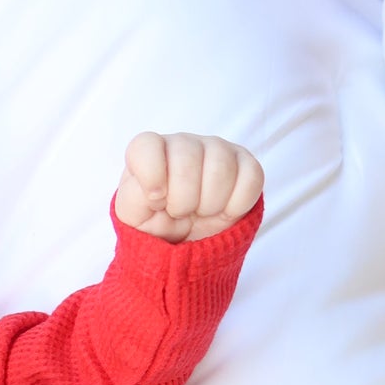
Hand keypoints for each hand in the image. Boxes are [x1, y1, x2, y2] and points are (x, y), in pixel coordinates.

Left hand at [114, 133, 262, 243]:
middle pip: (186, 160)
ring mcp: (217, 149)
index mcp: (150, 151)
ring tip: (201, 211)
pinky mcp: (247, 164)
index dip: (151, 177)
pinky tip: (224, 210)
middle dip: (182, 201)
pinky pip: (251, 179)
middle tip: (180, 212)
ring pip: (220, 169)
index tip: (156, 201)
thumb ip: (133, 200)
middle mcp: (183, 143)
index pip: (145, 146)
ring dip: (209, 205)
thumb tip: (155, 191)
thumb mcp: (134, 218)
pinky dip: (236, 205)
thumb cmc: (157, 223)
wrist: (188, 240)